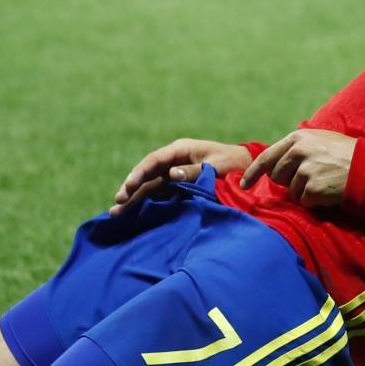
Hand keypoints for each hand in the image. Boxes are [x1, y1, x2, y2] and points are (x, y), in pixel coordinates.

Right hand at [109, 138, 252, 215]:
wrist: (248, 168)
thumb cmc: (234, 163)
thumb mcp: (217, 165)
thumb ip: (195, 171)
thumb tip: (171, 175)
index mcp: (180, 149)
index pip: (153, 161)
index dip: (139, 174)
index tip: (127, 187)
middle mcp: (174, 161)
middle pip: (147, 175)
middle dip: (131, 189)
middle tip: (117, 204)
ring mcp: (175, 174)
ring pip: (150, 186)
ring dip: (135, 199)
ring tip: (117, 214)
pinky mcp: (179, 186)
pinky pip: (160, 195)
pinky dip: (148, 204)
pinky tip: (136, 215)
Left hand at [240, 128, 357, 207]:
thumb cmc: (344, 153)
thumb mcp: (319, 139)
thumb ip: (295, 148)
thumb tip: (273, 164)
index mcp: (297, 139)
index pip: (266, 158)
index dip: (253, 173)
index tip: (243, 185)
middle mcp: (298, 152)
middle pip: (277, 176)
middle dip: (288, 181)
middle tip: (310, 177)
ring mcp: (305, 170)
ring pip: (291, 191)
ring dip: (304, 191)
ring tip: (324, 181)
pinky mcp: (313, 188)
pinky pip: (304, 201)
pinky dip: (314, 201)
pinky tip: (328, 191)